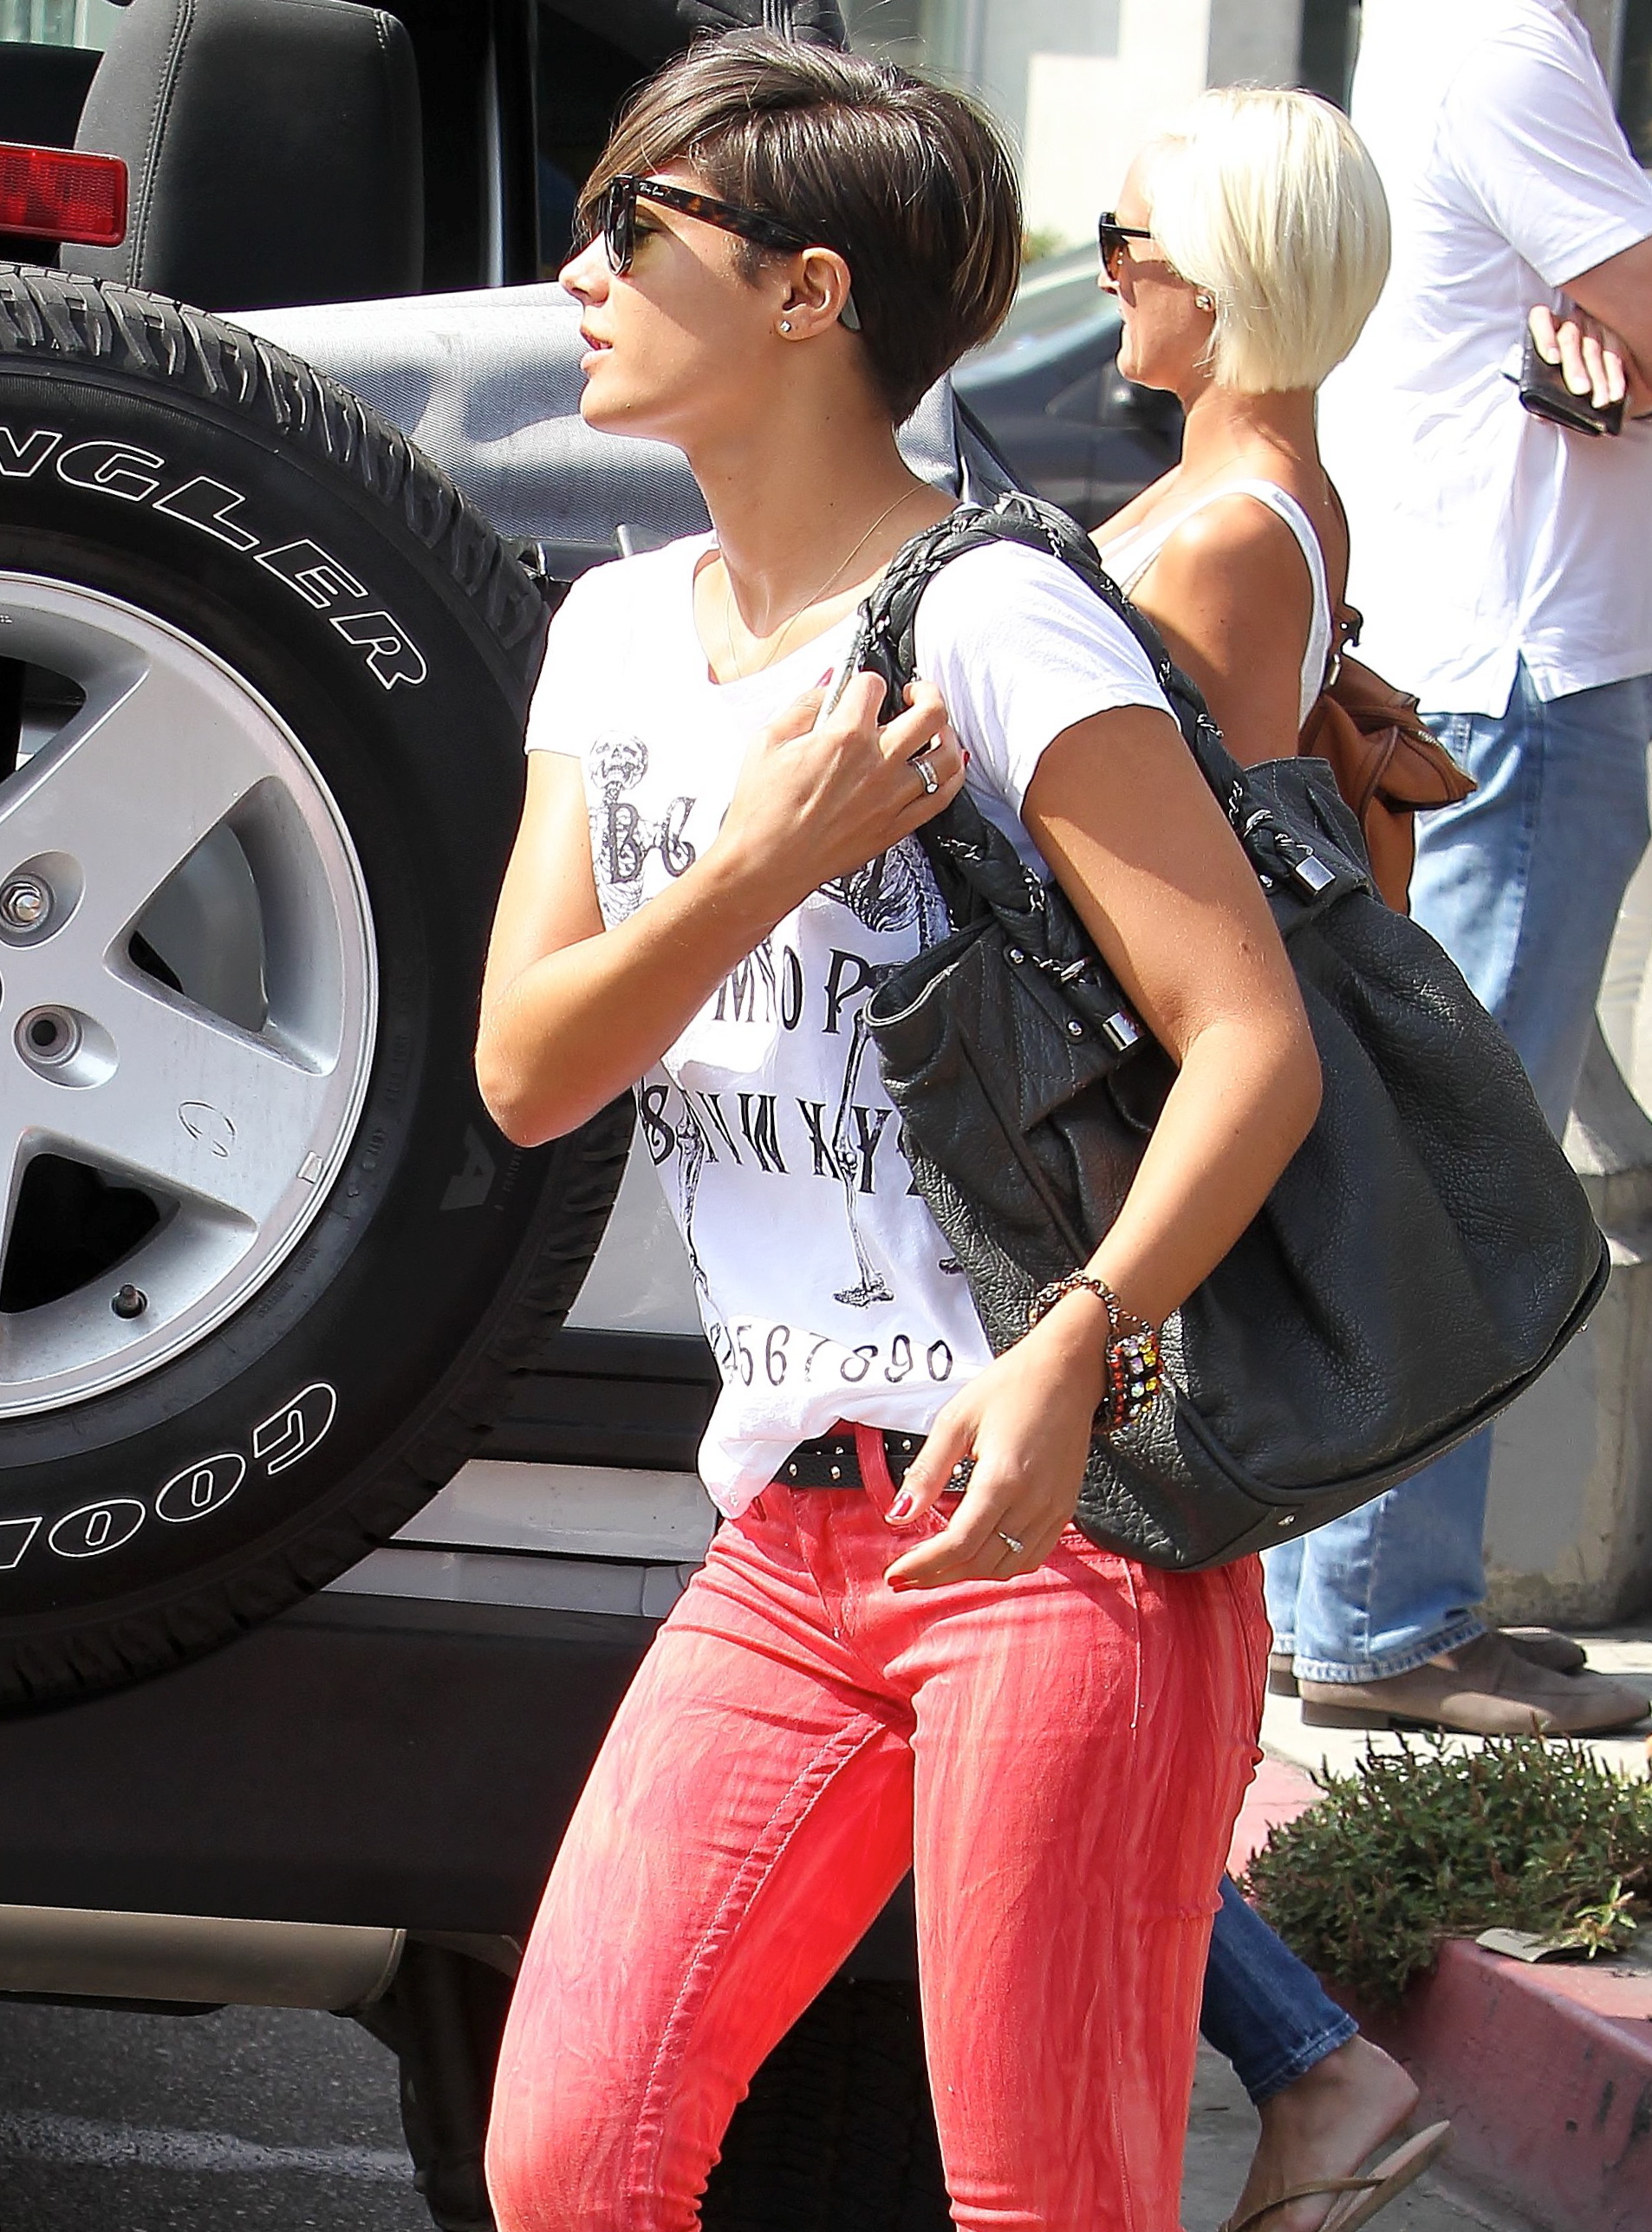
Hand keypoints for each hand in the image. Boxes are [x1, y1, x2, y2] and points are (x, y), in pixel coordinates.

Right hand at [713, 671, 964, 921]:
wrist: (766, 864)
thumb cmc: (762, 811)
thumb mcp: (768, 741)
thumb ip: (803, 706)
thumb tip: (826, 687)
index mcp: (843, 737)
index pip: (873, 686)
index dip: (866, 680)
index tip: (861, 689)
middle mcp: (876, 764)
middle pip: (929, 711)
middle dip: (926, 691)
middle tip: (915, 693)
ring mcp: (892, 797)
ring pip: (946, 754)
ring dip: (945, 732)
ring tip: (935, 728)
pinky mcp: (896, 826)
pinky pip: (943, 797)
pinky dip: (951, 775)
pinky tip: (942, 766)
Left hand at [883, 1292, 1109, 1587]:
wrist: (1066, 1370)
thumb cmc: (1011, 1386)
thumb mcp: (956, 1420)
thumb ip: (927, 1471)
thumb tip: (898, 1515)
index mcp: (1003, 1478)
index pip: (959, 1543)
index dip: (924, 1565)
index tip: (895, 1573)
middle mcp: (1033, 1500)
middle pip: (981, 1561)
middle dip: (939, 1576)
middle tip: (906, 1577)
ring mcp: (1054, 1508)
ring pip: (1008, 1566)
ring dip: (968, 1574)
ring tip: (935, 1569)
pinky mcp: (1065, 1508)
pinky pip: (1033, 1555)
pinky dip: (1002, 1566)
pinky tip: (977, 1557)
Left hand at [1528, 301, 1651, 419]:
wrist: (1581, 373)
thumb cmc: (1556, 375)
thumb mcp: (1544, 381)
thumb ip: (1539, 395)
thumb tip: (1541, 415)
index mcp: (1546, 327)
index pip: (1541, 319)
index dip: (1545, 338)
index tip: (1551, 359)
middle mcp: (1570, 322)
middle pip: (1571, 338)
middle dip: (1576, 366)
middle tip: (1581, 389)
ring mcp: (1593, 327)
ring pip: (1594, 349)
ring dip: (1598, 377)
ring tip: (1599, 400)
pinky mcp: (1612, 337)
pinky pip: (1616, 355)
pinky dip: (1616, 376)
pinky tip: (1615, 392)